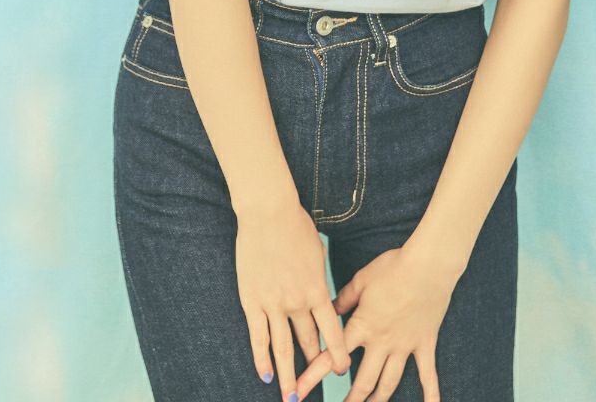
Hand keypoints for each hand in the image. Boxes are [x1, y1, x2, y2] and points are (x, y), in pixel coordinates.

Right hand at [235, 198, 351, 400]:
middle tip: (316, 387)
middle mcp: (297, 302)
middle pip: (308, 343)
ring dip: (288, 376)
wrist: (268, 212)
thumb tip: (321, 296)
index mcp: (317, 289)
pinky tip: (265, 375)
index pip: (332, 331)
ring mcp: (273, 304)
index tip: (343, 371)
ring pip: (283, 348)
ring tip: (290, 398)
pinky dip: (262, 358)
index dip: (338, 353)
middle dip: (314, 367)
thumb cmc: (296, 226)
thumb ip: (318, 279)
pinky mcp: (252, 301)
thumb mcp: (317, 253)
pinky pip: (258, 336)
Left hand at [292, 240, 460, 401]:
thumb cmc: (393, 267)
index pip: (331, 356)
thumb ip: (344, 298)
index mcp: (362, 326)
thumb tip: (329, 308)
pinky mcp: (424, 343)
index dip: (313, 376)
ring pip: (389, 382)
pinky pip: (428, 373)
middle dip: (351, 399)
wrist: (427, 265)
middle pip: (363, 381)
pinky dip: (430, 393)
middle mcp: (381, 342)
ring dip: (378, 399)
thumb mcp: (362, 279)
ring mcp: (404, 346)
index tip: (298, 392)